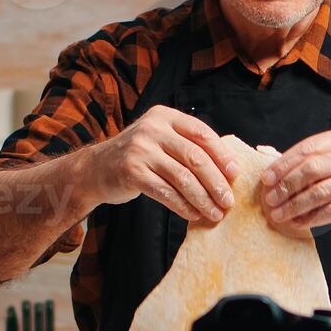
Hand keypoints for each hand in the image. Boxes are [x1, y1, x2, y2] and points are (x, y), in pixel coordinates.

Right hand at [88, 105, 237, 222]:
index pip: (201, 133)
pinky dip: (183, 206)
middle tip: (229, 201)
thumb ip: (187, 145)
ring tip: (215, 213)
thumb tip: (228, 169)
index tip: (235, 174)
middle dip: (216, 182)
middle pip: (195, 157)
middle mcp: (152, 129)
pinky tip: (193, 214)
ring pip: (182, 178)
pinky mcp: (132, 173)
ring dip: (203, 199)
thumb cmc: (138, 156)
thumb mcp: (160, 139)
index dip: (222, 154)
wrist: (95, 169)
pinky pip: (165, 193)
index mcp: (165, 116)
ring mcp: (140, 150)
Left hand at [260, 128, 330, 231]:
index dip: (284, 164)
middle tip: (271, 198)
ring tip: (279, 214)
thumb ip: (307, 160)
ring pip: (321, 191)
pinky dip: (312, 218)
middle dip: (287, 185)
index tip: (267, 178)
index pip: (308, 148)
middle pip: (314, 168)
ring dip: (295, 204)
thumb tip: (267, 163)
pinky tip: (299, 222)